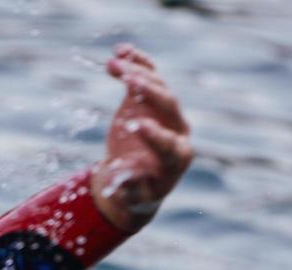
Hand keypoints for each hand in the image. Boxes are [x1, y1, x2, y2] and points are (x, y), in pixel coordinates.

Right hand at [90, 44, 192, 232]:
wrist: (130, 178)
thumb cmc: (134, 192)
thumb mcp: (131, 196)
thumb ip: (128, 186)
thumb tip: (122, 175)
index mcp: (178, 156)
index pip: (170, 143)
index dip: (155, 135)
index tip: (137, 127)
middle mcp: (177, 128)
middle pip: (168, 105)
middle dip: (149, 92)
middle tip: (130, 82)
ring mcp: (165, 110)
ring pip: (156, 85)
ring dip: (136, 72)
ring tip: (113, 65)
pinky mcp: (150, 98)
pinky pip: (147, 75)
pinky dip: (135, 62)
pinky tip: (120, 51)